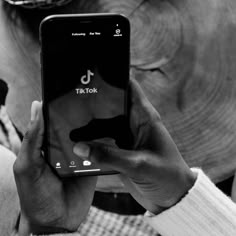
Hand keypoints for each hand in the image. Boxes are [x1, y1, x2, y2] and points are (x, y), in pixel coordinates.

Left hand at [13, 101, 96, 235]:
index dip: (60, 105)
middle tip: (95, 95)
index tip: (72, 88)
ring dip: (96, 127)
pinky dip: (105, 144)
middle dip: (83, 113)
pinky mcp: (93, 165)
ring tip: (109, 109)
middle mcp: (64, 147)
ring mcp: (80, 155)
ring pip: (89, 136)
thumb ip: (33, 139)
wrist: (55, 222)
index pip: (55, 119)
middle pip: (75, 125)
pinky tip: (113, 133)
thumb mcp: (27, 165)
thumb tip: (37, 107)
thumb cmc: (35, 195)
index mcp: (47, 144)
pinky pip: (100, 151)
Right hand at [73, 79, 196, 213]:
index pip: (129, 87)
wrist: (171, 197)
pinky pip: (104, 140)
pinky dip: (93, 140)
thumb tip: (79, 146)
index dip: (113, 76)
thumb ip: (109, 156)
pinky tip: (79, 143)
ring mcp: (127, 137)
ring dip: (91, 124)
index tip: (92, 72)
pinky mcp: (122, 150)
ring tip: (69, 123)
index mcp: (145, 117)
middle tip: (71, 99)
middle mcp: (135, 123)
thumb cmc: (166, 177)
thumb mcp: (138, 165)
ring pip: (105, 122)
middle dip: (94, 101)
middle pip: (112, 104)